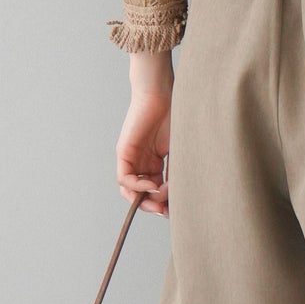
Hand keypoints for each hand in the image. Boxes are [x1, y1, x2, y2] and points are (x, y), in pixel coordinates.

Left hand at [117, 56, 173, 217]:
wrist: (163, 92)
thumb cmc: (176, 115)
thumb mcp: (180, 151)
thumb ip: (176, 173)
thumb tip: (177, 197)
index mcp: (156, 163)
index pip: (156, 192)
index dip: (164, 204)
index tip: (175, 211)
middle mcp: (142, 163)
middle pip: (142, 195)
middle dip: (154, 206)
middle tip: (166, 210)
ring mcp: (132, 158)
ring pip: (130, 191)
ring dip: (143, 199)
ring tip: (158, 198)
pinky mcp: (124, 152)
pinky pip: (124, 178)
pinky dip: (135, 186)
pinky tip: (151, 185)